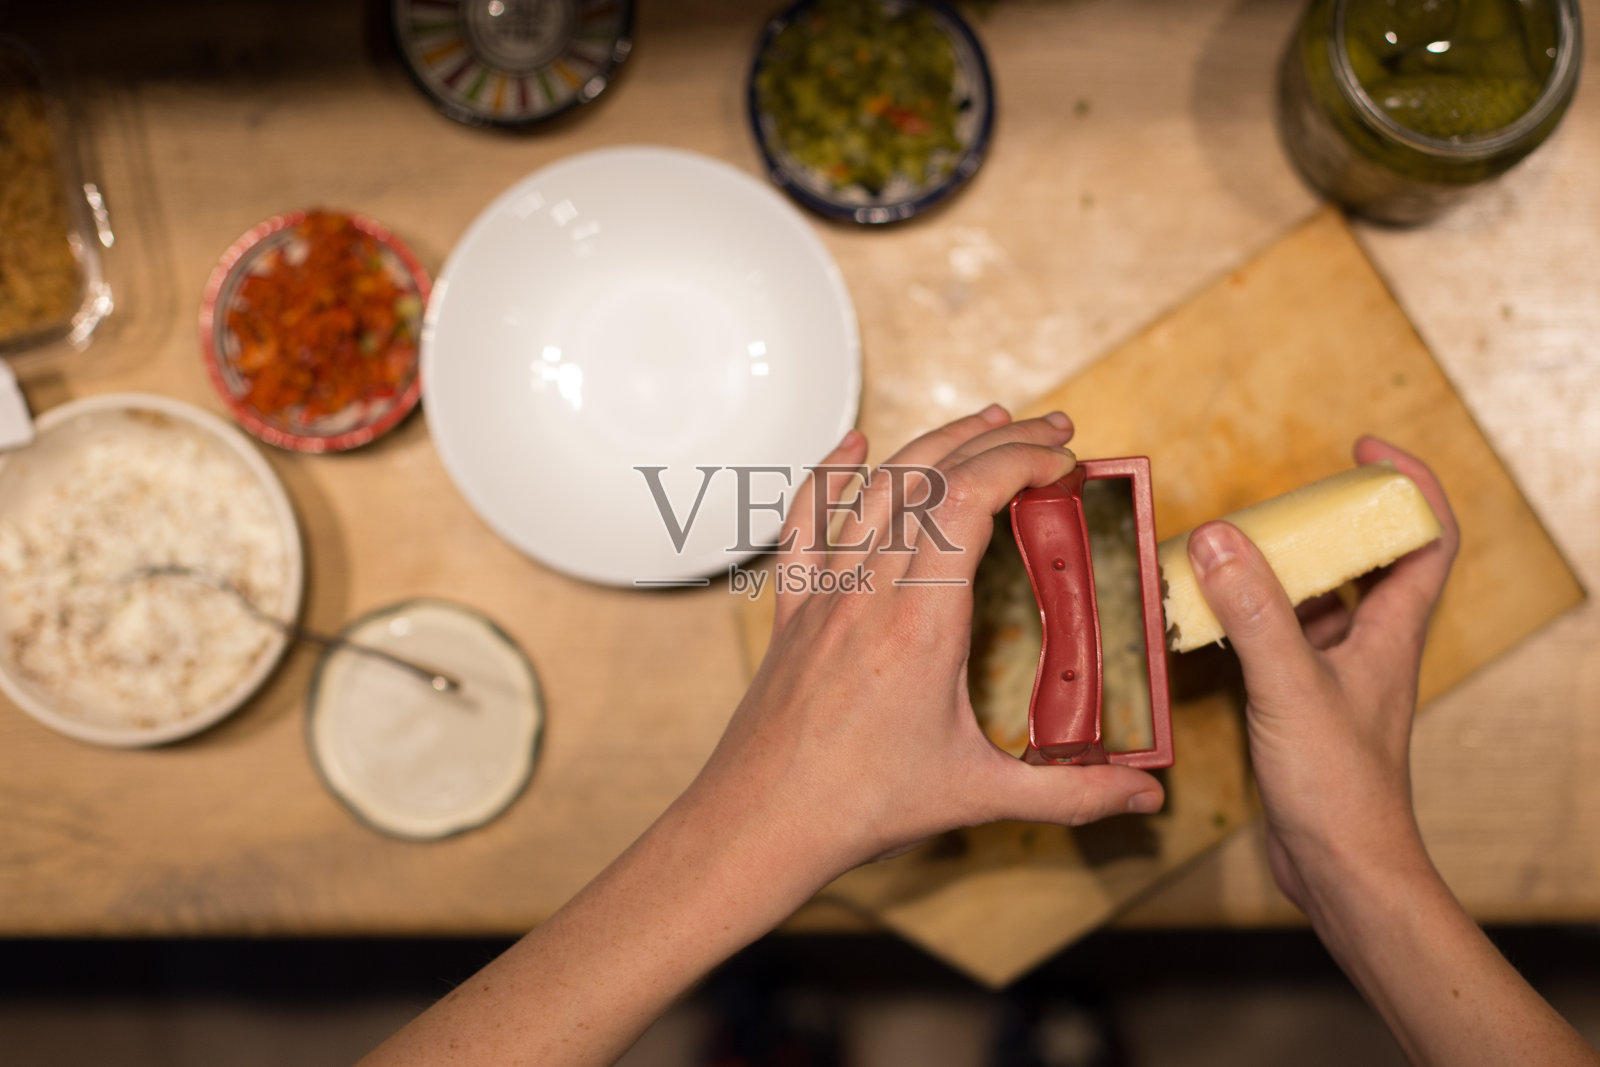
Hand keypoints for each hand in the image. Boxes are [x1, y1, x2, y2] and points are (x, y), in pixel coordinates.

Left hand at [684, 405, 1164, 879]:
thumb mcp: (980, 797)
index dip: (1022, 461)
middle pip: (931, 477)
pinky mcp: (792, 607)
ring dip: (935, 443)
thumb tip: (1144, 796)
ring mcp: (823, 591)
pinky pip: (803, 520)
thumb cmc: (858, 808)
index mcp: (919, 622)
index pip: (969, 499)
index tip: (1066, 462)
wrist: (758, 824)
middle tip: (1055, 432)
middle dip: (999, 439)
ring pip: (876, 485)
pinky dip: (829, 473)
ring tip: (987, 421)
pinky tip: (852, 445)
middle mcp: (867, 589)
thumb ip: (1071, 793)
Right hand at [1185, 437, 1457, 913]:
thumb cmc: (1341, 789)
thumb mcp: (1291, 687)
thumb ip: (1254, 611)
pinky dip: (1250, 619)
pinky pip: (1281, 640)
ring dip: (1281, 569)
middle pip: (1368, 559)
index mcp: (1391, 631)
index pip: (1427, 537)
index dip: (1406, 484)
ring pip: (1319, 600)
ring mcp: (1338, 676)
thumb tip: (1220, 537)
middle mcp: (1371, 646)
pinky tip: (1209, 620)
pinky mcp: (1304, 705)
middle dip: (1329, 518)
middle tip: (1280, 497)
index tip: (1362, 450)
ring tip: (1231, 548)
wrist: (1342, 870)